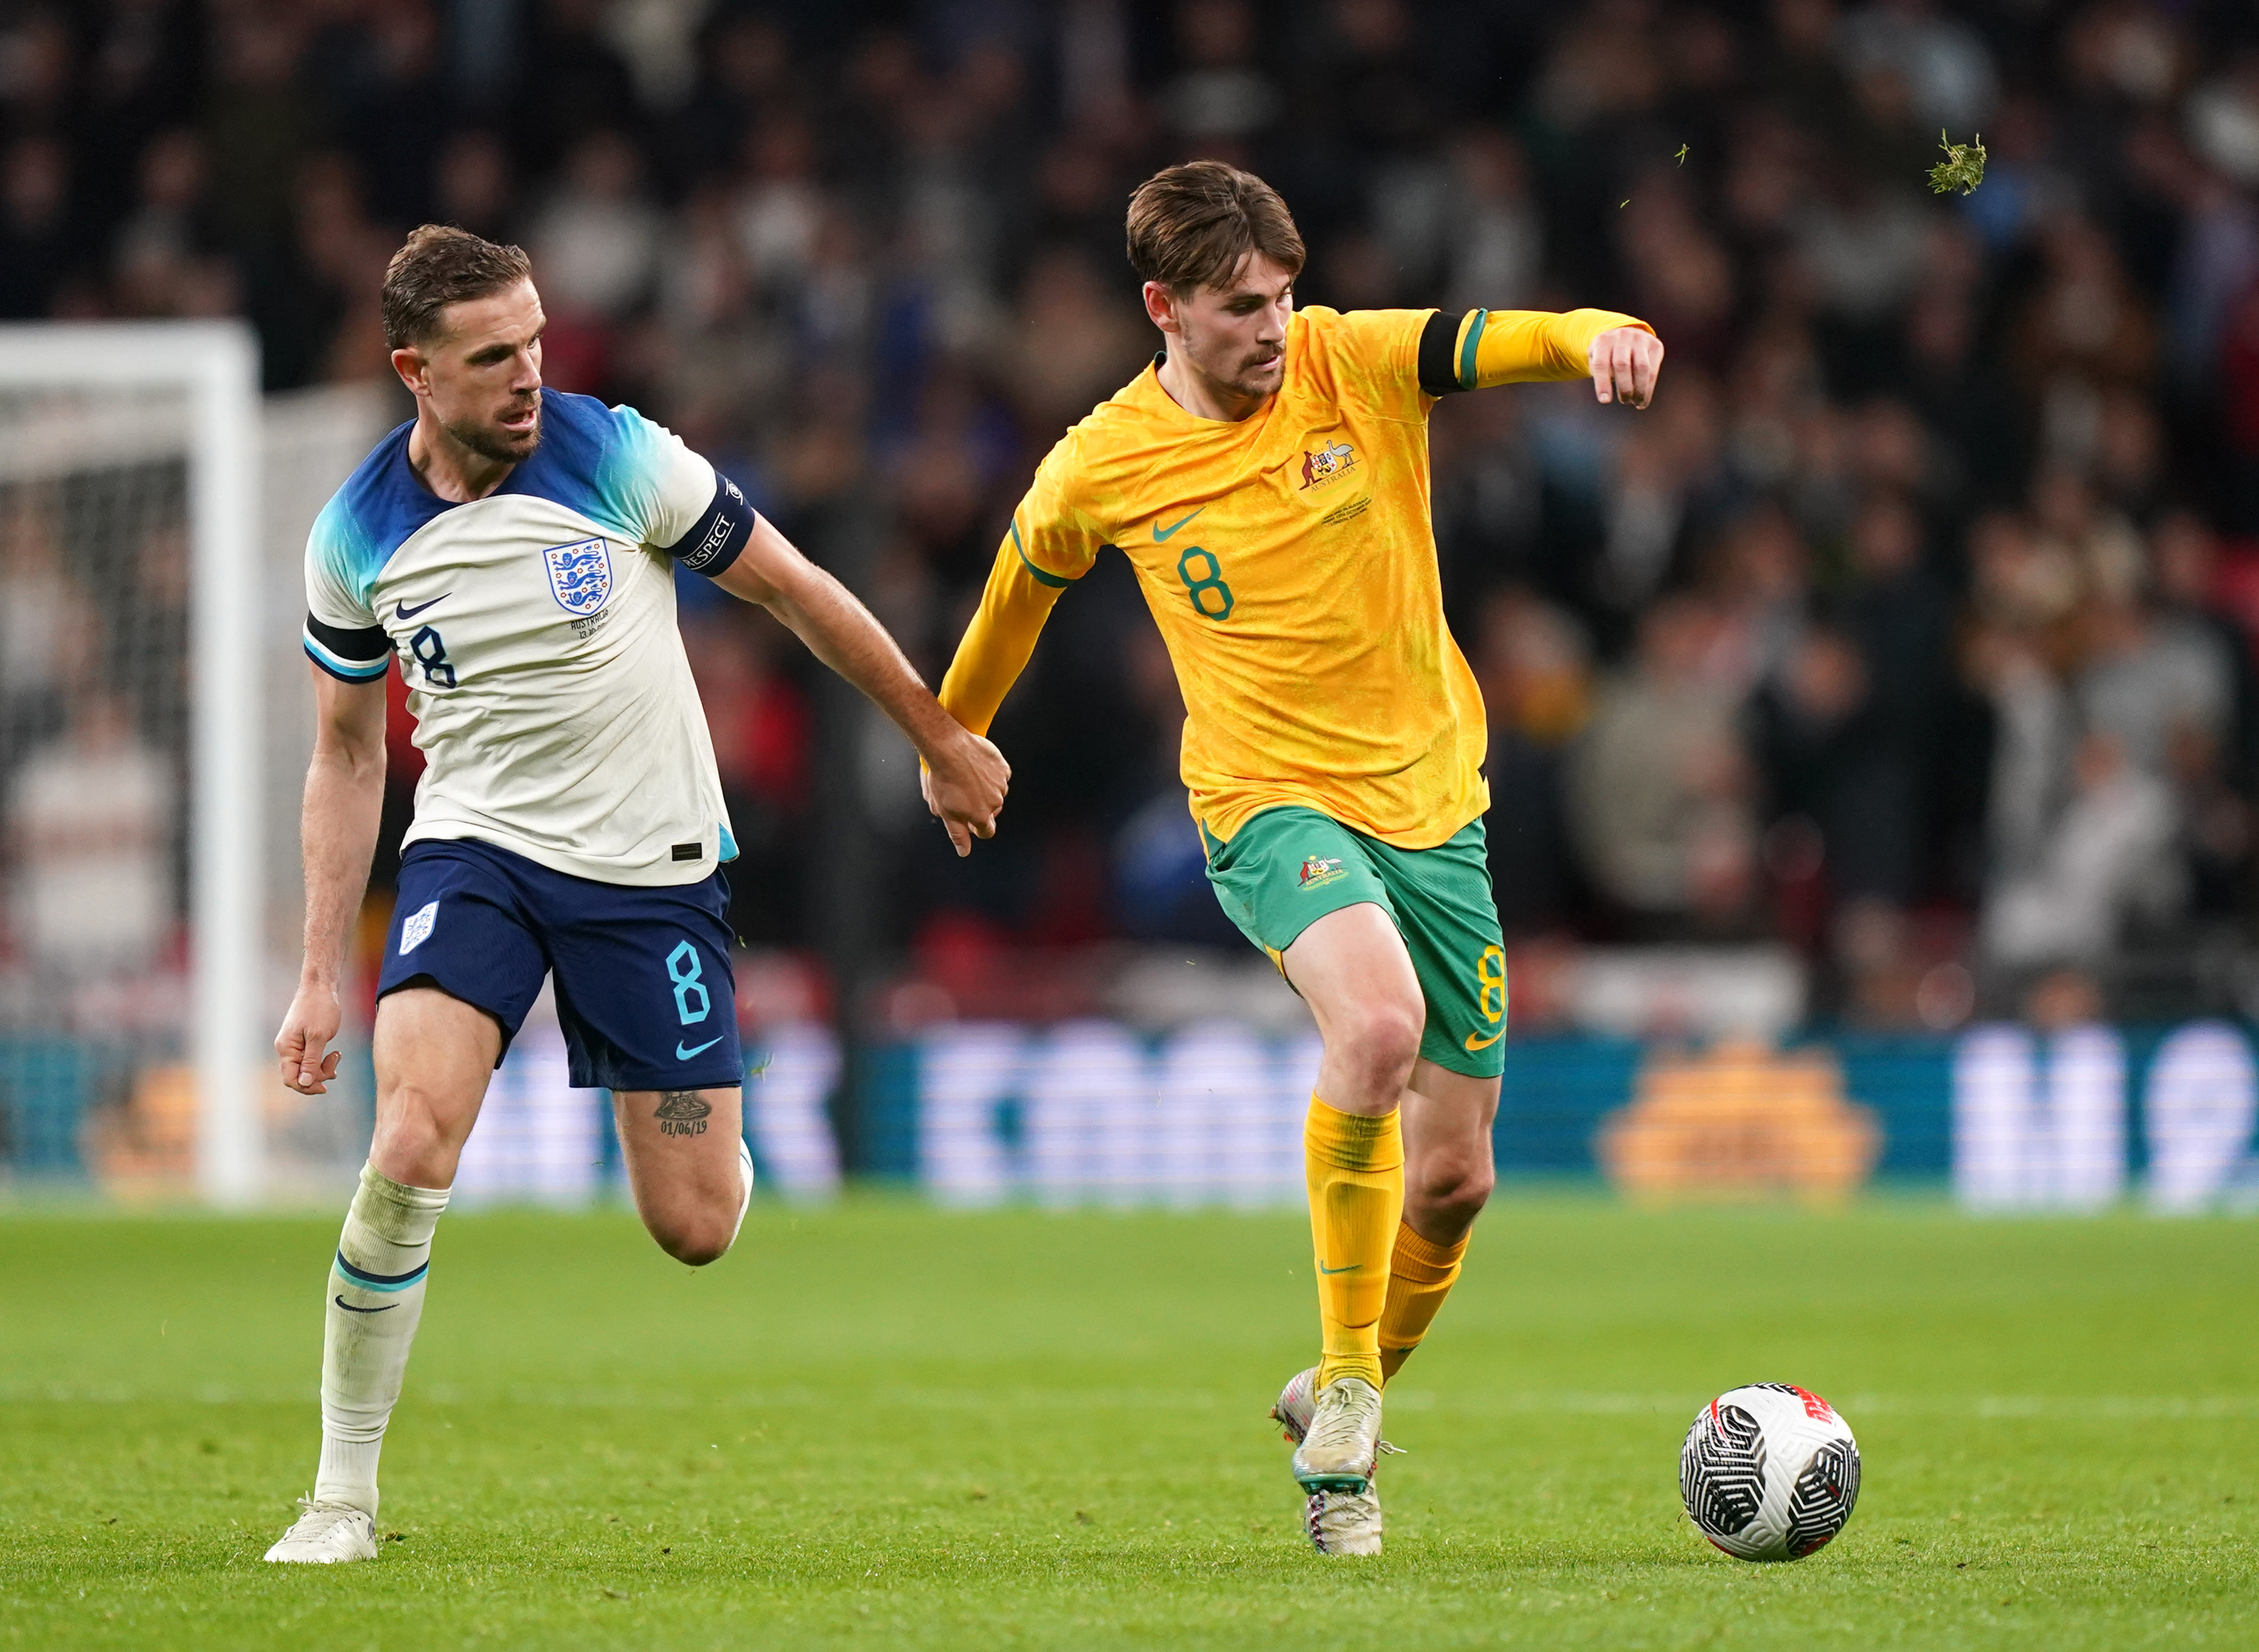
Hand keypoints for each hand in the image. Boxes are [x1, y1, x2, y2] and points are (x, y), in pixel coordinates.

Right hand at [276, 981, 344, 1094]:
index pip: (291, 1079)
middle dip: (318, 1076)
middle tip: (335, 1064)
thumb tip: (304, 1083)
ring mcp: (294, 1044)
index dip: (307, 1086)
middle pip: (299, 1076)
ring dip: (322, 1068)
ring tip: (337, 1056)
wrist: (321, 987)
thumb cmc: (320, 1008)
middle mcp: (286, 1048)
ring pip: (306, 1068)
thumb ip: (311, 1061)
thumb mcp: (318, 1037)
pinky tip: (335, 1055)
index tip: (326, 1086)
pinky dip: (322, 1060)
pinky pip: (310, 1058)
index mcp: (286, 1048)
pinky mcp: (302, 1040)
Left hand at [919, 729, 1009, 856]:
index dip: (977, 828)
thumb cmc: (942, 779)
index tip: (968, 820)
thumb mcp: (945, 811)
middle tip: (964, 795)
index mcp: (981, 816)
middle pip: (992, 812)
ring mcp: (1001, 784)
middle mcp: (995, 802)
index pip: (986, 831)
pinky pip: (1000, 775)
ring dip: (986, 790)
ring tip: (968, 779)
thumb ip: (957, 834)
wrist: (949, 748)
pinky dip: (991, 774)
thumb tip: (964, 851)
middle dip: (980, 807)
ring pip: (996, 793)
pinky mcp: (1003, 768)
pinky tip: (977, 769)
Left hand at [1588, 326, 1663, 408]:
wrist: (1625, 334)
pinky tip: (1644, 399)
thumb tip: (1606, 396)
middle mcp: (1622, 336)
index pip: (1601, 363)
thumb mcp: (1595, 358)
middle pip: (1622, 365)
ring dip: (1639, 390)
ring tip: (1636, 403)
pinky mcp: (1655, 345)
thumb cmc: (1607, 353)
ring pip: (1642, 368)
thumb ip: (1598, 372)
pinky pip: (1653, 370)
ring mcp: (1640, 339)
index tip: (1605, 401)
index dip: (1602, 384)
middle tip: (1625, 401)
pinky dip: (1649, 388)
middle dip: (1624, 388)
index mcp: (1603, 341)